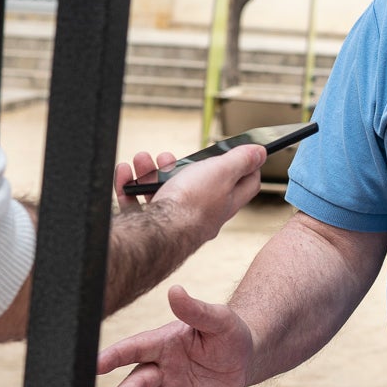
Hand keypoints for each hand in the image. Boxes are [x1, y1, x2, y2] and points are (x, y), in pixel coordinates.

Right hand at [98, 285, 254, 386]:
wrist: (244, 358)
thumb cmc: (227, 333)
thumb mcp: (218, 319)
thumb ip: (195, 309)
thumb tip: (175, 290)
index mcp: (161, 343)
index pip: (133, 348)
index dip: (113, 356)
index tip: (94, 365)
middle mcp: (159, 369)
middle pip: (136, 383)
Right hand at [117, 144, 266, 245]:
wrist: (156, 235)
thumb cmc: (191, 205)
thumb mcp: (222, 172)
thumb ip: (241, 160)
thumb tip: (261, 152)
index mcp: (223, 201)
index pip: (244, 184)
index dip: (245, 166)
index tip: (238, 152)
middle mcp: (199, 213)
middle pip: (194, 183)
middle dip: (179, 164)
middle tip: (169, 157)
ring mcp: (172, 221)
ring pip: (162, 190)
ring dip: (149, 171)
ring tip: (143, 161)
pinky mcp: (147, 226)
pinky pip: (136, 202)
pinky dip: (129, 185)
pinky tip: (125, 173)